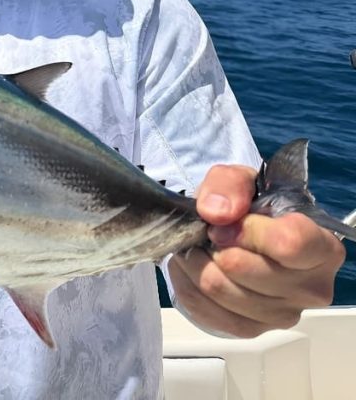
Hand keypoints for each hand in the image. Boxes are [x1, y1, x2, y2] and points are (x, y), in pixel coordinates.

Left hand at [168, 164, 345, 337]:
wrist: (236, 236)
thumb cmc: (247, 209)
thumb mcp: (238, 180)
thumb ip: (229, 184)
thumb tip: (218, 213)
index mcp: (322, 248)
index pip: (289, 244)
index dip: (246, 230)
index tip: (222, 223)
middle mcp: (311, 288)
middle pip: (244, 269)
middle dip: (212, 246)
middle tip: (207, 234)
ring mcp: (283, 314)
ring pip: (220, 290)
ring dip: (195, 264)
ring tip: (198, 248)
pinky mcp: (252, 329)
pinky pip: (205, 310)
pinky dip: (188, 284)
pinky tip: (194, 268)